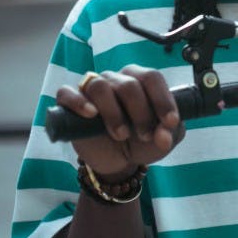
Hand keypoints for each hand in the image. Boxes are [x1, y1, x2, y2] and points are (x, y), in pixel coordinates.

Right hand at [55, 65, 184, 178]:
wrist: (119, 160)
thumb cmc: (142, 141)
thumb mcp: (162, 141)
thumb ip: (168, 134)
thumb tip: (163, 135)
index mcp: (141, 80)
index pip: (151, 77)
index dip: (162, 99)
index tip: (170, 122)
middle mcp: (117, 79)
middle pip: (129, 84)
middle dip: (141, 113)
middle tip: (145, 136)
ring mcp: (92, 88)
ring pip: (100, 87)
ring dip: (114, 114)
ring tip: (122, 135)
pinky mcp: (70, 103)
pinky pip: (67, 92)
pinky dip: (78, 102)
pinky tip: (91, 115)